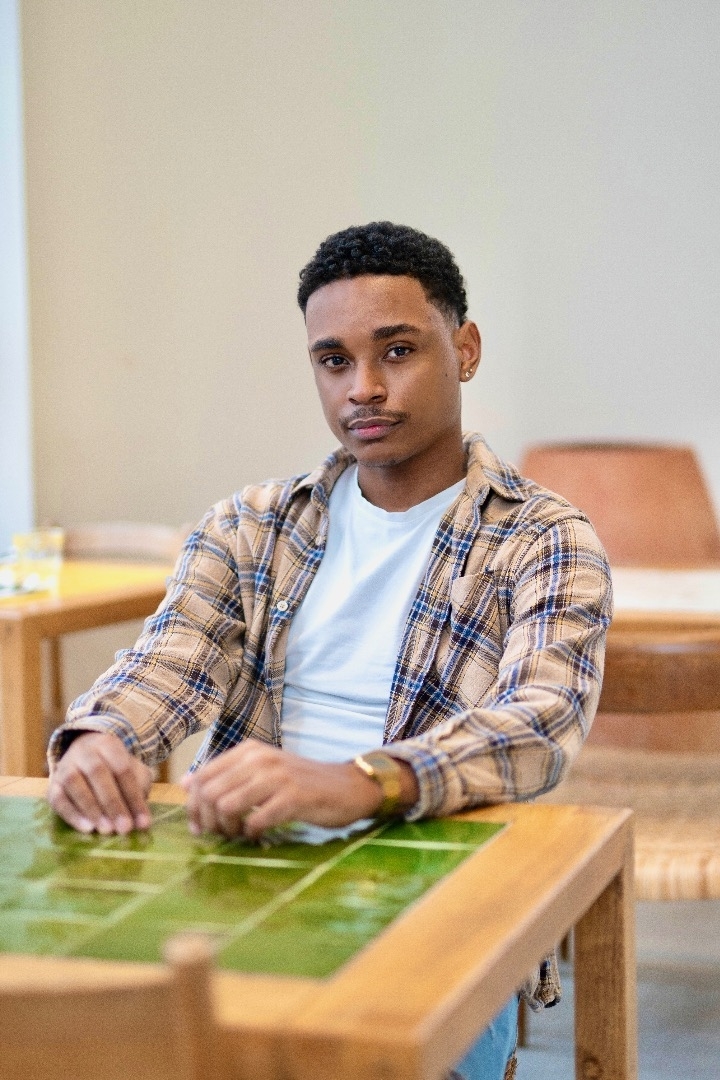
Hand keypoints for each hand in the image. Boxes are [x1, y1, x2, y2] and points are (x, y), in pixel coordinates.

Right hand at [47, 732, 152, 834]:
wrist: (86, 757)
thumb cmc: (115, 768)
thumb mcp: (134, 771)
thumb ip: (140, 789)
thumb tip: (142, 821)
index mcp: (108, 744)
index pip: (122, 768)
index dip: (133, 796)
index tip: (143, 822)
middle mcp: (84, 752)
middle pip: (97, 773)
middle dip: (113, 803)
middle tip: (124, 828)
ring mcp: (65, 767)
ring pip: (74, 783)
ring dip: (91, 809)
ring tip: (107, 830)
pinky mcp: (52, 785)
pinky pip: (57, 799)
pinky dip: (71, 815)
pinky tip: (87, 828)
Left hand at [181, 739, 416, 839]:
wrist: (347, 786)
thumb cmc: (300, 782)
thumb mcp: (261, 771)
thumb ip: (226, 775)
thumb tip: (185, 782)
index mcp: (248, 749)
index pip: (202, 777)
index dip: (194, 806)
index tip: (200, 826)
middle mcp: (260, 758)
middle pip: (210, 794)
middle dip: (208, 821)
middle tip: (219, 835)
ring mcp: (277, 777)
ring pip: (227, 807)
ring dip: (227, 829)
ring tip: (238, 835)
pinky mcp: (293, 798)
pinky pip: (256, 821)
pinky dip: (251, 834)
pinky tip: (258, 835)